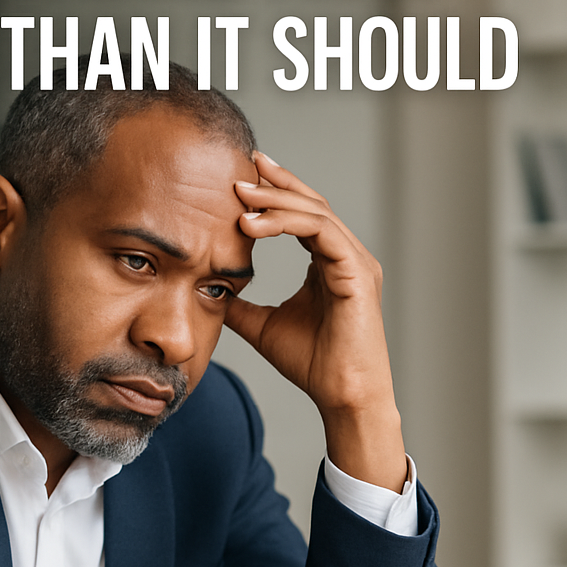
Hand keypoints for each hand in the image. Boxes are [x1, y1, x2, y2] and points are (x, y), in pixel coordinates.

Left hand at [225, 153, 406, 491]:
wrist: (341, 396)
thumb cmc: (312, 364)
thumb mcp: (263, 326)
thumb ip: (241, 305)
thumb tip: (209, 291)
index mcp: (329, 263)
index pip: (303, 216)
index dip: (274, 194)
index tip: (241, 179)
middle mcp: (346, 256)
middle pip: (311, 204)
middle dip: (275, 184)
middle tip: (240, 170)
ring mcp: (355, 261)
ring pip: (315, 213)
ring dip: (275, 201)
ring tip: (239, 196)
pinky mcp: (356, 272)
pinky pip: (321, 232)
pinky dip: (286, 223)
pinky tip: (253, 224)